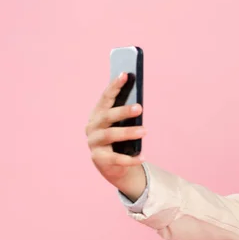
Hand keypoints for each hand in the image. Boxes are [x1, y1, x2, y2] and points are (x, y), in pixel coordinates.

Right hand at [86, 72, 146, 198]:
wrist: (112, 165)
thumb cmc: (120, 139)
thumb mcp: (123, 125)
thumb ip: (127, 114)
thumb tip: (139, 102)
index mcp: (98, 114)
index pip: (106, 97)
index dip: (115, 85)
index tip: (126, 74)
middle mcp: (92, 126)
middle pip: (107, 116)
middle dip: (123, 110)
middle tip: (140, 108)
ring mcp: (94, 143)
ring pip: (110, 135)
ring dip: (128, 132)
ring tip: (145, 131)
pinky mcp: (99, 159)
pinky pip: (115, 159)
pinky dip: (130, 158)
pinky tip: (143, 156)